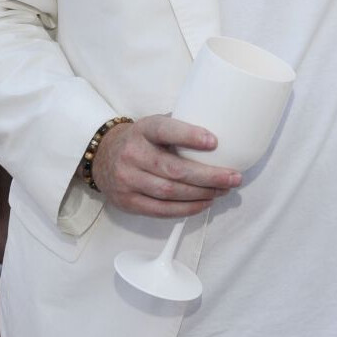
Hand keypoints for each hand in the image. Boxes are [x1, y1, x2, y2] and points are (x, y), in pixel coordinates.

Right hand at [90, 115, 241, 217]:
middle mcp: (132, 154)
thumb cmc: (141, 141)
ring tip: (223, 191)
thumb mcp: (154, 126)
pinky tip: (204, 203)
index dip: (189, 136)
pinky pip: (161, 210)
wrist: (102, 157)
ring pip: (169, 192)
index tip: (214, 142)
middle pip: (174, 169)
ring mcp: (127, 179)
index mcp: (143, 130)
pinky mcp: (127, 201)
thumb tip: (221, 134)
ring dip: (201, 194)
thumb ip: (179, 128)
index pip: (165, 130)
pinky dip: (186, 208)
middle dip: (208, 176)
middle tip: (233, 178)